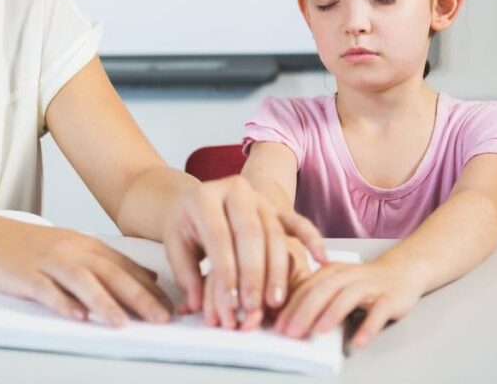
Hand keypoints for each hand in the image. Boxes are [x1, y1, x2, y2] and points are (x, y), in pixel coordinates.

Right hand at [0, 217, 171, 326]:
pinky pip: (47, 290)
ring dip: (105, 303)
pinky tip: (77, 316)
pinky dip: (63, 303)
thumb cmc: (37, 247)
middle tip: (161, 318)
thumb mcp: (79, 248)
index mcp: (89, 246)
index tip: (172, 307)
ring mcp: (50, 262)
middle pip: (112, 275)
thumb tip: (149, 277)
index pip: (127, 268)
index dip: (151, 289)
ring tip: (123, 322)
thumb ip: (113, 263)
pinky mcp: (28, 275)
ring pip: (82, 282)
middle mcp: (74, 252)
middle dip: (139, 297)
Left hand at [162, 175, 325, 329]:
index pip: (218, 237)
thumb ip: (186, 274)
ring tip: (274, 300)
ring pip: (273, 233)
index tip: (230, 301)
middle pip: (250, 234)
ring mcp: (258, 196)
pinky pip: (297, 222)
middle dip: (253, 274)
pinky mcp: (276, 206)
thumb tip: (198, 304)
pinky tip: (321, 259)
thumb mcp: (176, 244)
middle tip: (253, 305)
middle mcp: (234, 190)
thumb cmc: (186, 225)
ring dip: (277, 269)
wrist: (197, 199)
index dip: (225, 271)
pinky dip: (311, 239)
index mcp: (204, 197)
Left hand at [274, 259, 427, 348]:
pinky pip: (379, 313)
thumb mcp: (336, 283)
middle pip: (324, 290)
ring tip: (319, 331)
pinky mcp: (390, 298)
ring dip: (332, 313)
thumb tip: (289, 319)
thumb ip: (315, 295)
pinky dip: (368, 327)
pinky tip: (358, 342)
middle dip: (305, 311)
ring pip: (349, 296)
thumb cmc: (362, 282)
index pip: (307, 287)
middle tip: (292, 332)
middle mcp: (349, 275)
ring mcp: (370, 285)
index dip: (291, 307)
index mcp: (331, 271)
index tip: (278, 326)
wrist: (402, 271)